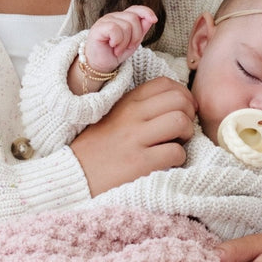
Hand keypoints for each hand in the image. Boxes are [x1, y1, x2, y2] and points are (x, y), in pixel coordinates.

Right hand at [70, 76, 195, 194]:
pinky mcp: (140, 163)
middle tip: (182, 130)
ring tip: (176, 144)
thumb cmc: (96, 150)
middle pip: (179, 99)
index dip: (182, 95)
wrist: (73, 178)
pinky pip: (176, 152)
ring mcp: (135, 139)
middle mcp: (131, 116)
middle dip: (189, 114)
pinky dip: (179, 158)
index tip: (181, 110)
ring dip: (186, 134)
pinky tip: (167, 163)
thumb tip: (175, 104)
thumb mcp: (113, 118)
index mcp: (126, 103)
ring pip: (180, 121)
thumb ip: (139, 108)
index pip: (165, 83)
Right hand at [82, 5, 157, 72]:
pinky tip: (113, 46)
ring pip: (126, 25)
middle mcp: (114, 17)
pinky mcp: (98, 27)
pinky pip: (115, 29)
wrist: (100, 65)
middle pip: (134, 19)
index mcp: (122, 18)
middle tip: (127, 46)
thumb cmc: (115, 53)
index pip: (136, 9)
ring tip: (118, 49)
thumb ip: (142, 30)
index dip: (146, 12)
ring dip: (125, 42)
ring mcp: (105, 21)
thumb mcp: (133, 42)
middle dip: (136, 36)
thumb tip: (151, 19)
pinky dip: (117, 41)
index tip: (154, 20)